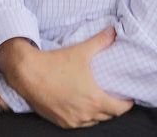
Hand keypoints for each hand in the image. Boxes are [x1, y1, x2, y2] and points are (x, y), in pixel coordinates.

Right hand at [0, 30, 130, 128]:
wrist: (28, 73)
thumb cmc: (55, 64)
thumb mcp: (81, 51)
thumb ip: (100, 41)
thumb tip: (113, 32)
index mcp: (94, 99)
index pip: (119, 109)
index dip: (126, 104)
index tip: (129, 98)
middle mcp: (85, 114)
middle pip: (108, 116)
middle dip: (113, 107)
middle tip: (113, 96)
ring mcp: (72, 120)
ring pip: (93, 121)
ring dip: (98, 113)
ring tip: (98, 101)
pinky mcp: (60, 122)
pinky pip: (78, 123)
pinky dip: (83, 117)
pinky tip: (80, 107)